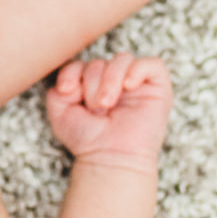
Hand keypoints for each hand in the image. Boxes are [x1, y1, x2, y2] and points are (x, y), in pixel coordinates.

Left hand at [47, 53, 171, 166]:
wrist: (110, 158)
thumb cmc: (87, 139)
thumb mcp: (59, 111)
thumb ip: (58, 86)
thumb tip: (75, 77)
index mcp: (93, 85)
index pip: (81, 63)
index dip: (72, 72)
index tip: (66, 91)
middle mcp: (115, 82)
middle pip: (100, 61)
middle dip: (92, 83)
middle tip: (96, 108)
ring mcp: (137, 85)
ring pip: (122, 59)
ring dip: (110, 79)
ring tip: (107, 103)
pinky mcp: (158, 89)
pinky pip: (153, 64)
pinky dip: (136, 70)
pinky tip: (128, 87)